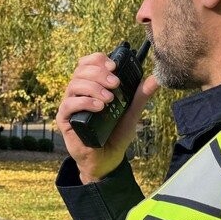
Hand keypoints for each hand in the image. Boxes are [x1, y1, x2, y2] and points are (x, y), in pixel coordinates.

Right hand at [55, 51, 159, 183]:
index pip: (88, 63)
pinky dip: (83, 102)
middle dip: (99, 73)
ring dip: (93, 88)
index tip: (113, 67)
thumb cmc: (116, 135)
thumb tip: (156, 79)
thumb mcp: (131, 113)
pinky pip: (68, 104)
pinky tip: (98, 107)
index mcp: (92, 86)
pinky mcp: (65, 119)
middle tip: (115, 83)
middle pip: (81, 71)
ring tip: (109, 100)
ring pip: (74, 85)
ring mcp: (71, 105)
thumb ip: (140, 96)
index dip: (98, 60)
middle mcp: (79, 93)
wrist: (107, 159)